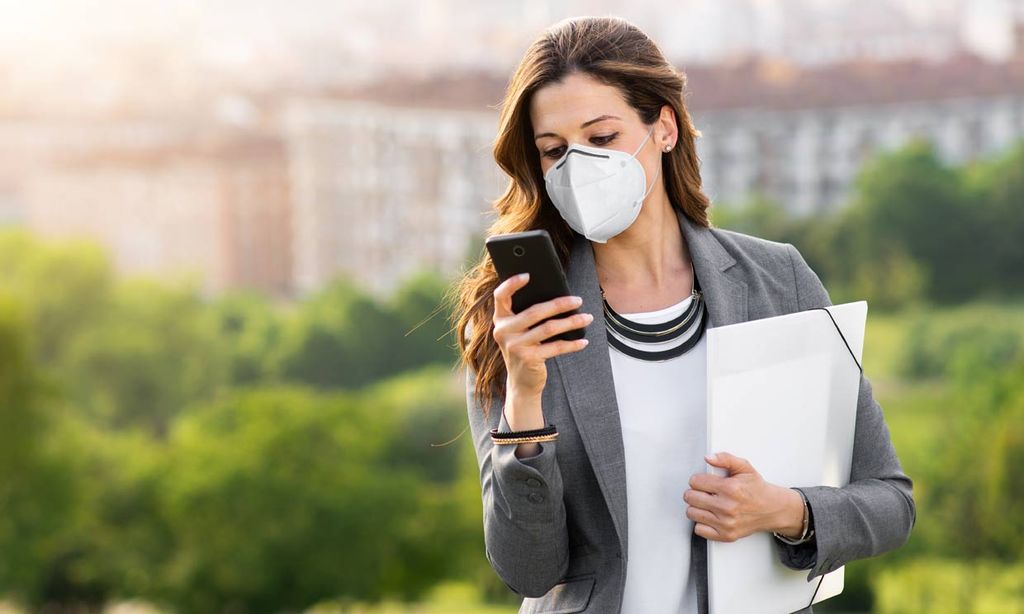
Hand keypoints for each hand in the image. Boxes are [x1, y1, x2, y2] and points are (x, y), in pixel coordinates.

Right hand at [492, 273, 592, 398]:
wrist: (521, 383)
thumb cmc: (524, 350)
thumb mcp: (519, 332)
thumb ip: (527, 316)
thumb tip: (558, 297)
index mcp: (500, 320)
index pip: (500, 296)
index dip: (511, 284)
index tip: (528, 275)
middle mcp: (503, 331)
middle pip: (535, 311)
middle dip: (560, 304)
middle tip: (578, 300)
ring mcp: (515, 346)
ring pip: (549, 328)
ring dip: (571, 322)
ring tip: (587, 318)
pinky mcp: (528, 358)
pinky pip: (555, 347)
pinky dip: (572, 344)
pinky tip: (583, 341)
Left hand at [683, 451, 804, 541]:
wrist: (772, 509)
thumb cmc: (756, 489)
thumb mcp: (744, 467)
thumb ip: (725, 459)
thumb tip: (709, 458)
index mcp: (730, 488)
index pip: (695, 482)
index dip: (697, 479)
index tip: (703, 481)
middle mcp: (728, 507)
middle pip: (690, 497)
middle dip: (694, 492)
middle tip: (704, 492)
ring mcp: (726, 523)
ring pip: (692, 513)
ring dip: (696, 507)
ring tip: (707, 503)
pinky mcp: (726, 535)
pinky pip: (699, 529)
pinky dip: (702, 523)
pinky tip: (710, 516)